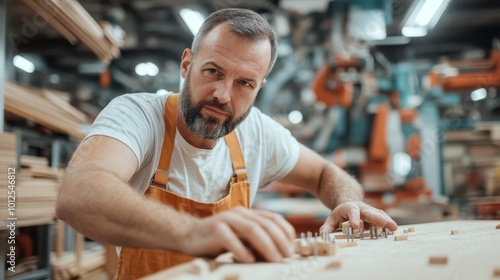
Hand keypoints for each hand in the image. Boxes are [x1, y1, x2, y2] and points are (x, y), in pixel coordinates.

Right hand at [180, 206, 295, 262]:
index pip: (273, 218)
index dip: (285, 232)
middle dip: (279, 240)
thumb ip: (256, 241)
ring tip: (274, 259)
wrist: (189, 235)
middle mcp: (239, 213)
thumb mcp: (241, 239)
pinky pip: (232, 239)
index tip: (293, 247)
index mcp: (248, 214)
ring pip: (252, 230)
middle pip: (265, 224)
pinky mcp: (215, 229)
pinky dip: (242, 250)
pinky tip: (249, 260)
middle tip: (287, 256)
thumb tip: (278, 252)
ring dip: (266, 245)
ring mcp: (227, 219)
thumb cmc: (217, 240)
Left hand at [319, 201, 397, 232]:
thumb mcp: (332, 219)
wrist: (349, 203)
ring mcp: (369, 211)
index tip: (356, 225)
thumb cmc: (340, 215)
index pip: (351, 212)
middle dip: (376, 218)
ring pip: (378, 214)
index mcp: (348, 208)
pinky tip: (393, 229)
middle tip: (383, 223)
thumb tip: (323, 234)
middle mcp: (361, 208)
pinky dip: (388, 223)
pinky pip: (382, 218)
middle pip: (369, 212)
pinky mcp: (375, 216)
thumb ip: (327, 227)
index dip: (354, 218)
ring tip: (393, 227)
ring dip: (386, 220)